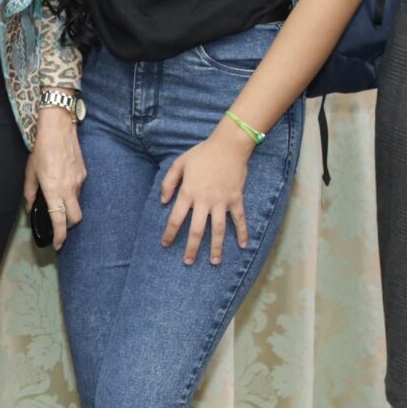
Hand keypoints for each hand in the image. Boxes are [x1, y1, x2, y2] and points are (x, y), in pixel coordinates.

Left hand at [25, 107, 85, 249]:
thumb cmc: (42, 148)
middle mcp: (69, 188)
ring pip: (77, 202)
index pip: (59, 220)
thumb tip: (31, 206)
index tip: (58, 244)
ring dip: (68, 205)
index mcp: (53, 190)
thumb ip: (30, 192)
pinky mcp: (84, 173)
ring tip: (56, 194)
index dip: (60, 236)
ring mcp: (79, 181)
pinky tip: (62, 180)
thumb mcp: (30, 171)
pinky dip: (71, 192)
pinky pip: (79, 189)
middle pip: (75, 218)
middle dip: (69, 226)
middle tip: (59, 225)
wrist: (59, 128)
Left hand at [160, 123, 254, 265]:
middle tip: (188, 262)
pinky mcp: (236, 199)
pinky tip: (243, 246)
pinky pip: (239, 219)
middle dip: (192, 248)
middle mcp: (204, 200)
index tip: (166, 244)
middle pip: (197, 230)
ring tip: (214, 262)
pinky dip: (242, 233)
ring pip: (218, 229)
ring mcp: (221, 201)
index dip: (170, 233)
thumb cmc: (202, 153)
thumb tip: (162, 201)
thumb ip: (169, 182)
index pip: (176, 218)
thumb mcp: (180, 163)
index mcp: (188, 192)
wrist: (229, 145)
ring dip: (216, 247)